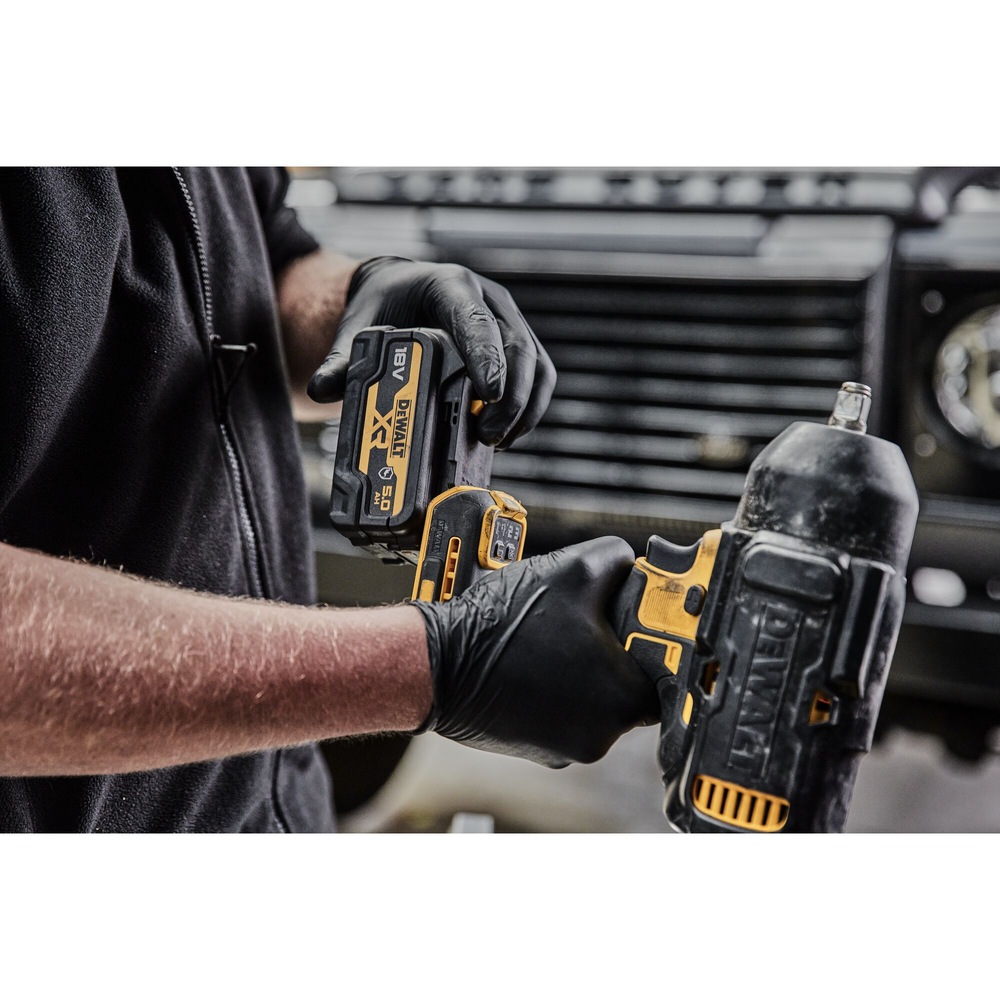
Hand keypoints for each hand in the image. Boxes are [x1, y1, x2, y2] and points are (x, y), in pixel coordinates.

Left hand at [306, 256, 556, 447]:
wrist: (402, 290)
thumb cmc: (384, 306)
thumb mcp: (359, 326)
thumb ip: (342, 359)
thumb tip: (322, 390)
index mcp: (451, 286)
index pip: (476, 320)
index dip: (487, 357)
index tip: (488, 394)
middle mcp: (489, 299)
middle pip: (518, 347)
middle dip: (510, 397)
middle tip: (487, 436)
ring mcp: (509, 321)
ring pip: (537, 364)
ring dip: (525, 407)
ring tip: (497, 442)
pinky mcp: (519, 343)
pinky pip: (539, 375)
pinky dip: (531, 408)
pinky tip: (507, 435)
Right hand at [411, 537, 658, 767]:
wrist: (437, 665)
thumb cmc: (501, 627)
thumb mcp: (572, 569)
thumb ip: (617, 560)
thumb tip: (631, 563)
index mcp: (624, 700)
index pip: (662, 667)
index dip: (647, 634)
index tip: (632, 618)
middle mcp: (601, 735)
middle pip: (626, 683)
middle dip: (608, 649)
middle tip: (582, 620)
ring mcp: (567, 748)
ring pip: (592, 697)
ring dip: (578, 667)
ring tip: (548, 636)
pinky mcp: (538, 749)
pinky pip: (560, 710)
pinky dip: (552, 687)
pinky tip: (530, 658)